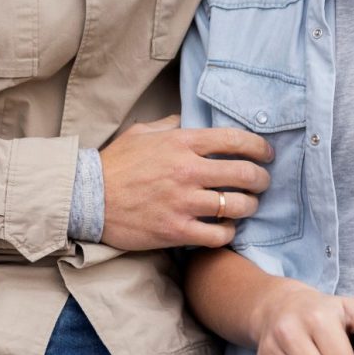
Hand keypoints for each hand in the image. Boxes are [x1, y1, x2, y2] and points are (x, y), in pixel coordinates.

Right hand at [98, 116, 271, 251]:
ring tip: (248, 206)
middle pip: (244, 173)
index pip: (234, 139)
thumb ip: (169, 125)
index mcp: (181, 142)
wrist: (87, 198)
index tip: (266, 154)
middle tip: (263, 183)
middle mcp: (187, 171)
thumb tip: (187, 120)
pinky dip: (228, 233)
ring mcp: (183, 202)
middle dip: (261, 179)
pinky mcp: (176, 230)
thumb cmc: (114, 164)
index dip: (259, 147)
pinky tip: (226, 229)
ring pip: (237, 206)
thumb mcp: (141, 133)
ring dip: (249, 207)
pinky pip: (218, 235)